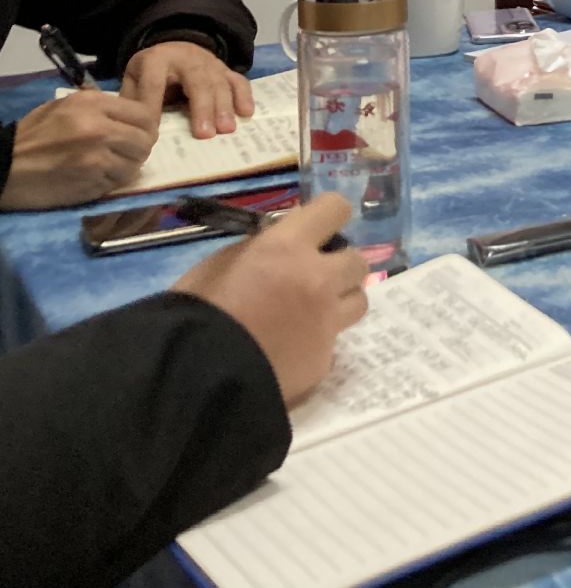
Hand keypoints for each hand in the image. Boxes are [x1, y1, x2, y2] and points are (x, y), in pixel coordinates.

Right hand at [0, 91, 159, 208]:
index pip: (145, 113)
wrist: (2, 167)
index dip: (146, 125)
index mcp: (92, 104)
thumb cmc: (32, 135)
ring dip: (127, 167)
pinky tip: (93, 178)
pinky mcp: (91, 182)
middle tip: (126, 152)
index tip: (138, 132)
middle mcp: (99, 128)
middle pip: (146, 140)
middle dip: (139, 148)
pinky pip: (118, 182)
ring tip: (107, 166)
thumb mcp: (65, 107)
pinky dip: (111, 182)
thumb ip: (101, 109)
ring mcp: (97, 157)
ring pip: (136, 164)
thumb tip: (134, 114)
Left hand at [123, 40, 254, 138]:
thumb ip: (134, 100)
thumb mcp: (134, 80)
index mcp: (157, 59)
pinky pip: (238, 81)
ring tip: (226, 129)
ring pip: (220, 82)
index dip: (154, 106)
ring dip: (225, 106)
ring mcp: (210, 62)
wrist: (174, 49)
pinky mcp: (226, 70)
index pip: (154, 82)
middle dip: (202, 108)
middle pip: (197, 81)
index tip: (153, 133)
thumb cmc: (152, 72)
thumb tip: (135, 128)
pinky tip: (246, 113)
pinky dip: (244, 96)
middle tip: (206, 134)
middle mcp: (187, 57)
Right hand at [172, 194, 369, 406]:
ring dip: (339, 303)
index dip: (327, 216)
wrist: (196, 379)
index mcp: (287, 248)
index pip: (335, 209)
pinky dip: (317, 343)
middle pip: (357, 260)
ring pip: (358, 301)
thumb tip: (281, 242)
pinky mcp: (324, 360)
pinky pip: (333, 343)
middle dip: (338, 266)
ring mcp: (327, 322)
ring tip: (310, 314)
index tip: (318, 228)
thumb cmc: (195, 313)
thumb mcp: (220, 264)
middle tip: (312, 278)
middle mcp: (318, 280)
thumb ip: (260, 248)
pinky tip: (291, 351)